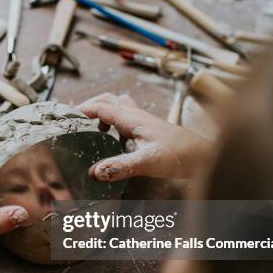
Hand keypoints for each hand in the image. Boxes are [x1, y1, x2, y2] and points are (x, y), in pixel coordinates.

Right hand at [78, 93, 213, 180]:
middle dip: (91, 106)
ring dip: (104, 113)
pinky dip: (115, 124)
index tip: (67, 117)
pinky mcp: (150, 130)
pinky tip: (115, 142)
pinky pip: (127, 119)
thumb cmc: (181, 155)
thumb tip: (94, 172)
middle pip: (109, 100)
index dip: (82, 109)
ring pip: (119, 107)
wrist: (205, 156)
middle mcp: (138, 116)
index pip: (101, 106)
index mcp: (133, 119)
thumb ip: (120, 166)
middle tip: (78, 119)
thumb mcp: (147, 162)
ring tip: (95, 130)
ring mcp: (145, 122)